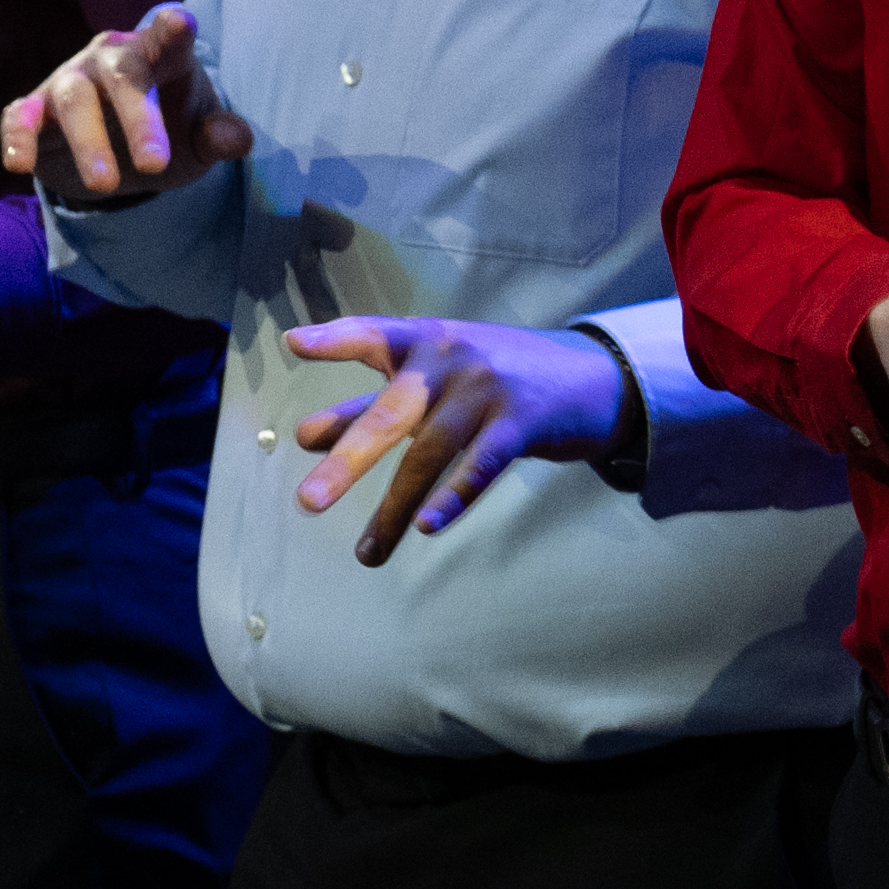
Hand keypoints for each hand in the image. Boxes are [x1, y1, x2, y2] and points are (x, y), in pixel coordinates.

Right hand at [4, 7, 246, 211]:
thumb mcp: (199, 137)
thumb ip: (218, 135)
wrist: (120, 153)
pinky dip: (18, 138)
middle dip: (139, 118)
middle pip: (123, 74)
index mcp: (160, 55)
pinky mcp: (34, 110)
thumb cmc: (168, 129)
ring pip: (74, 99)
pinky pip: (20, 118)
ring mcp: (70, 80)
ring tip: (105, 185)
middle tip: (154, 165)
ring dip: (88, 142)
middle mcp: (111, 58)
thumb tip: (238, 139)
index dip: (174, 29)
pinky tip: (18, 165)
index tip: (179, 24)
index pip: (169, 37)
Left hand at [286, 314, 633, 559]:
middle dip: (349, 460)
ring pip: (430, 454)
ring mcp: (489, 389)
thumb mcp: (438, 379)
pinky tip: (428, 526)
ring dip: (395, 508)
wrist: (594, 377)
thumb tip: (305, 436)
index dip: (335, 339)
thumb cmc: (499, 379)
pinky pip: (483, 464)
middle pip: (391, 413)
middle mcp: (452, 358)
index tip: (294, 343)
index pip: (373, 335)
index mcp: (427, 340)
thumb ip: (373, 404)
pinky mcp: (523, 422)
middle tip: (308, 502)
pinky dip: (455, 496)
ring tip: (367, 553)